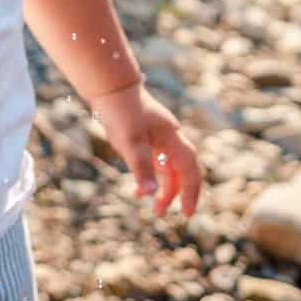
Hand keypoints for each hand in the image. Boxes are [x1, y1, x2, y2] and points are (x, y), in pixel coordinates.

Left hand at [93, 82, 202, 216]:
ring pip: (169, 167)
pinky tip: (138, 188)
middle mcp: (171, 138)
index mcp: (173, 139)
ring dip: (164, 187)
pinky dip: (151, 176)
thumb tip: (149, 194)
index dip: (191, 192)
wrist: (110, 87)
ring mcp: (160, 136)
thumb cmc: (122, 112)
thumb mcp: (130, 142)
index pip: (190, 170)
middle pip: (183, 170)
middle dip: (180, 193)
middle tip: (172, 213)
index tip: (187, 213)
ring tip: (154, 207)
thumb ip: (141, 167)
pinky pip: (156, 160)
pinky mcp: (147, 135)